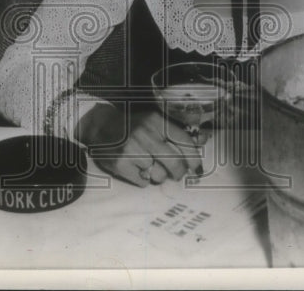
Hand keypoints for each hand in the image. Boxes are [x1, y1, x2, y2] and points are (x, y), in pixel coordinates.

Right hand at [76, 105, 200, 186]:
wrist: (100, 126)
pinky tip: (137, 170)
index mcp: (155, 121)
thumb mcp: (154, 122)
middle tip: (177, 174)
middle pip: (174, 163)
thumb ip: (177, 131)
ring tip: (150, 167)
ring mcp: (131, 150)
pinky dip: (143, 180)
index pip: (183, 141)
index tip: (197, 168)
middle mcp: (144, 134)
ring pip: (159, 175)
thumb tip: (203, 139)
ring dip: (158, 176)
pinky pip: (143, 182)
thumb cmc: (132, 126)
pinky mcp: (120, 165)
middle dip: (179, 172)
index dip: (194, 157)